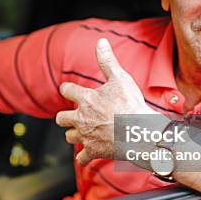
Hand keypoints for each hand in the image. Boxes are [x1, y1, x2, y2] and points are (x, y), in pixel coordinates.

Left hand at [56, 38, 155, 164]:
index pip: (66, 90)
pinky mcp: (93, 152)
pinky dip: (84, 157)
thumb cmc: (130, 104)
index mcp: (85, 99)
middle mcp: (81, 118)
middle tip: (73, 116)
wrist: (139, 133)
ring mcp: (86, 136)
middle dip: (65, 117)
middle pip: (61, 118)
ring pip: (69, 137)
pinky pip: (82, 158)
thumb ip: (107, 61)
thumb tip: (100, 41)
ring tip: (83, 133)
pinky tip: (87, 156)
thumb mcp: (120, 78)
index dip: (67, 89)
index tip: (69, 89)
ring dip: (73, 135)